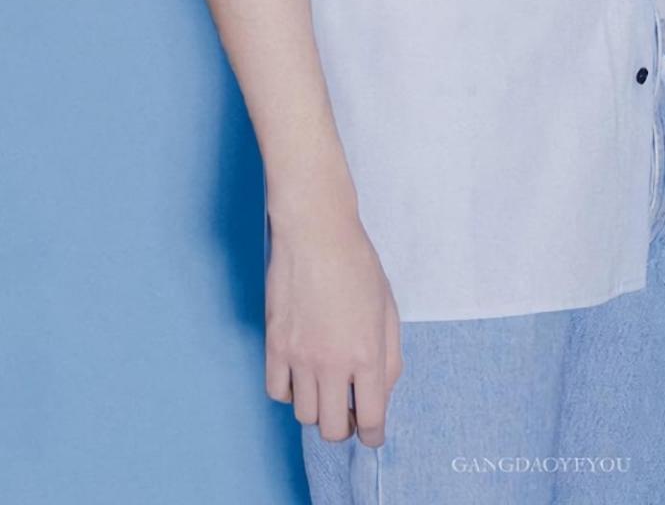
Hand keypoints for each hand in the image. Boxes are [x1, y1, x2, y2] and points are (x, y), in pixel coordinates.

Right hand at [265, 194, 403, 446]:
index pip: (371, 419)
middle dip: (346, 427)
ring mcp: (299, 357)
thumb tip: (380, 394)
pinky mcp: (274, 345)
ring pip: (304, 416)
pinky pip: (277, 392)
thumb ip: (389, 357)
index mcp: (367, 353)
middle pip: (334, 428)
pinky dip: (290, 392)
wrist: (315, 231)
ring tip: (325, 386)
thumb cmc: (357, 264)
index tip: (372, 434)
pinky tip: (300, 373)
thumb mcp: (388, 309)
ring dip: (318, 409)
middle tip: (349, 411)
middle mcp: (332, 363)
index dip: (374, 435)